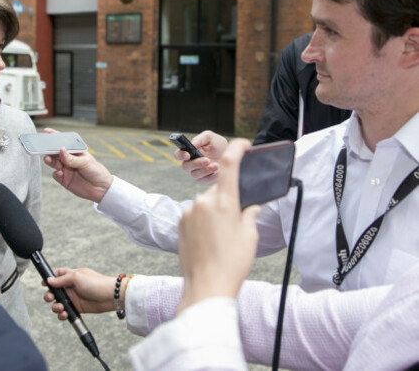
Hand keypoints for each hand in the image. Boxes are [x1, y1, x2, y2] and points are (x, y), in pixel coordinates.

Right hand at [42, 128, 112, 202]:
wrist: (101, 189)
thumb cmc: (96, 171)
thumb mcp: (86, 162)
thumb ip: (72, 158)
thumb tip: (61, 150)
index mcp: (75, 151)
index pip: (64, 141)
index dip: (55, 136)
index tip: (46, 132)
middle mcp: (69, 159)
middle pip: (56, 152)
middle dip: (49, 149)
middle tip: (43, 148)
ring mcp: (66, 169)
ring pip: (54, 162)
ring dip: (50, 160)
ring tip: (48, 159)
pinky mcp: (64, 179)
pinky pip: (55, 175)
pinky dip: (55, 173)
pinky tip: (60, 173)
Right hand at [43, 268, 116, 319]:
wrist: (109, 296)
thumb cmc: (96, 283)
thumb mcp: (77, 277)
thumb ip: (61, 280)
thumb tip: (49, 281)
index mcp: (70, 276)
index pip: (57, 275)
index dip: (50, 279)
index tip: (44, 284)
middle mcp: (71, 286)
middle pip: (54, 291)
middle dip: (50, 295)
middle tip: (51, 298)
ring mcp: (73, 298)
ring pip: (58, 303)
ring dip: (55, 306)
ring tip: (60, 307)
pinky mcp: (77, 308)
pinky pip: (65, 312)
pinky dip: (62, 314)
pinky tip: (65, 313)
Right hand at [174, 131, 228, 183]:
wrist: (232, 154)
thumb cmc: (218, 144)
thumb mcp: (210, 137)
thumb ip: (201, 138)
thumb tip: (192, 144)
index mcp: (189, 152)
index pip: (178, 154)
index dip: (181, 155)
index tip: (188, 155)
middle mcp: (191, 163)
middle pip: (185, 166)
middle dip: (196, 164)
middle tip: (207, 160)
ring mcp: (198, 172)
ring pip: (195, 174)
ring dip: (205, 170)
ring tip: (217, 165)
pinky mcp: (205, 179)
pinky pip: (204, 180)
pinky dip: (212, 176)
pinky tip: (219, 171)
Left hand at [177, 138, 260, 312]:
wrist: (206, 286)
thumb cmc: (231, 263)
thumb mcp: (249, 237)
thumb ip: (249, 215)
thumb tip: (249, 208)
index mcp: (224, 202)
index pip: (229, 165)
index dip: (236, 149)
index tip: (242, 143)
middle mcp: (203, 202)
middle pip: (219, 191)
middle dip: (228, 201)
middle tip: (235, 224)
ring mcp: (189, 212)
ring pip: (206, 204)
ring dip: (215, 214)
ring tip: (221, 239)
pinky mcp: (180, 222)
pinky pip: (195, 215)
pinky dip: (203, 222)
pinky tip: (208, 241)